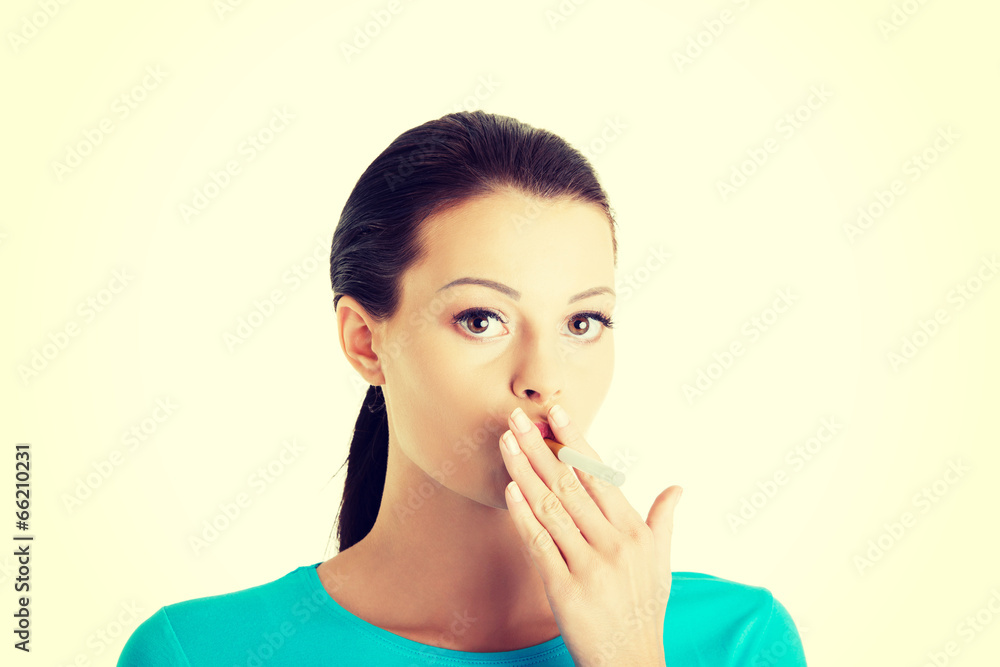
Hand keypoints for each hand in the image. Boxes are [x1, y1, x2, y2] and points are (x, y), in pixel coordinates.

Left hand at [499, 404, 682, 666]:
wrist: (631, 662)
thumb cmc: (643, 609)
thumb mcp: (661, 563)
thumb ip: (663, 521)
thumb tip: (677, 488)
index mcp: (634, 531)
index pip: (599, 475)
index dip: (575, 441)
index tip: (557, 413)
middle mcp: (614, 543)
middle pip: (569, 483)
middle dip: (540, 446)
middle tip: (516, 417)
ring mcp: (590, 565)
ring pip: (551, 507)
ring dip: (524, 471)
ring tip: (506, 443)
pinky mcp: (565, 588)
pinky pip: (539, 544)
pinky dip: (523, 515)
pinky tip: (509, 490)